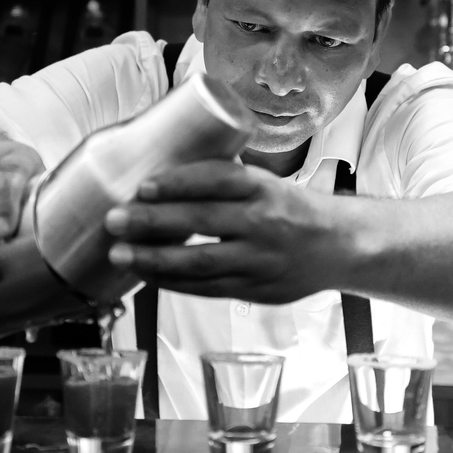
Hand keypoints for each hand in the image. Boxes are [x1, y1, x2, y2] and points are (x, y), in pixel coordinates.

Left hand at [102, 160, 353, 303]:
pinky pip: (206, 288)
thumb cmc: (289, 209)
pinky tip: (145, 274)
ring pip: (200, 262)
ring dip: (154, 259)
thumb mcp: (265, 183)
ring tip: (120, 253)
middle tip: (114, 219)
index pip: (217, 180)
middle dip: (153, 221)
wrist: (338, 247)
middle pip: (202, 222)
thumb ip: (222, 179)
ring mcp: (259, 259)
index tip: (144, 185)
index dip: (179, 182)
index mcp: (262, 187)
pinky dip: (172, 282)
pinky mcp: (254, 289)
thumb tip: (163, 163)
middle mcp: (262, 222)